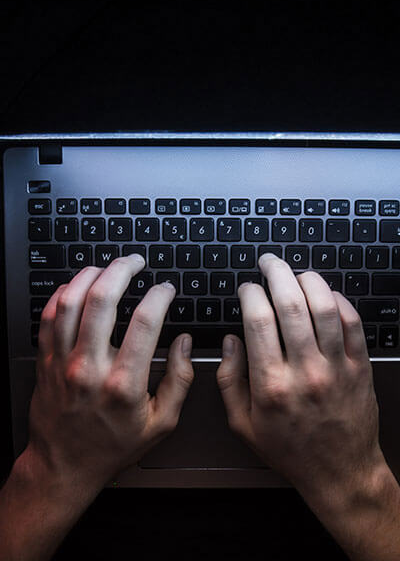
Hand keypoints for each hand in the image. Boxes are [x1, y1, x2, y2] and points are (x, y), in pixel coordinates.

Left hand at [26, 254, 192, 488]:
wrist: (64, 465)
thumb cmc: (112, 446)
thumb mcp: (161, 424)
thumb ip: (180, 380)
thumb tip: (184, 343)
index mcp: (124, 384)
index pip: (145, 322)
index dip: (159, 295)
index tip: (165, 289)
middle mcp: (90, 368)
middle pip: (103, 300)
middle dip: (122, 270)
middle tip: (135, 261)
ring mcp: (63, 363)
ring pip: (71, 302)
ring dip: (90, 275)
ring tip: (107, 266)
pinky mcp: (46, 361)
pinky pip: (48, 316)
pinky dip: (62, 293)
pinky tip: (76, 286)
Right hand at [217, 252, 385, 498]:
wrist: (339, 471)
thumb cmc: (291, 449)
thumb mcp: (243, 424)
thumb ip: (229, 380)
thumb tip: (229, 342)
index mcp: (271, 384)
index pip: (258, 319)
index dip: (250, 293)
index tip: (247, 289)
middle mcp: (305, 371)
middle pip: (291, 304)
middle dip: (276, 272)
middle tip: (269, 262)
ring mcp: (336, 367)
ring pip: (324, 307)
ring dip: (308, 280)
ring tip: (296, 273)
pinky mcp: (360, 367)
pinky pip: (353, 322)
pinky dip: (339, 300)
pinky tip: (326, 294)